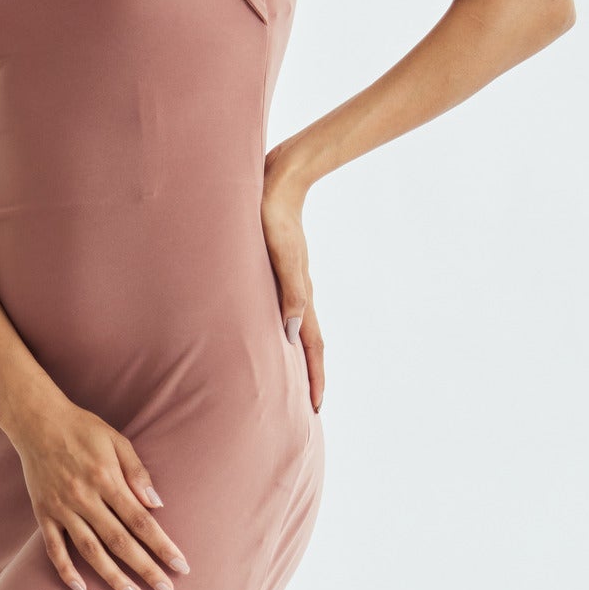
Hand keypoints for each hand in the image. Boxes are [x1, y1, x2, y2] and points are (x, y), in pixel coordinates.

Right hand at [8, 396, 189, 589]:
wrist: (36, 420)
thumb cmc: (83, 429)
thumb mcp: (117, 440)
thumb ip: (137, 472)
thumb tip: (157, 504)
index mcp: (107, 479)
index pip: (141, 521)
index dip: (162, 546)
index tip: (181, 567)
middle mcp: (84, 498)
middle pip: (120, 542)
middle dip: (146, 569)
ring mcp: (62, 508)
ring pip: (90, 551)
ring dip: (114, 578)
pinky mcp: (43, 514)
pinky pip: (54, 549)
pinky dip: (67, 572)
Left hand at [261, 179, 324, 414]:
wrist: (276, 182)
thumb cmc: (273, 218)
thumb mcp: (283, 256)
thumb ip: (291, 292)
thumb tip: (291, 333)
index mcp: (301, 295)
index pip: (312, 346)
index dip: (314, 377)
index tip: (317, 407)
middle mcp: (297, 294)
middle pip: (307, 344)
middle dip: (309, 376)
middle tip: (309, 406)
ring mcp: (288, 284)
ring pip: (296, 329)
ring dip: (296, 357)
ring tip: (290, 380)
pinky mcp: (276, 272)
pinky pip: (283, 312)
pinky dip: (281, 333)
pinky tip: (271, 336)